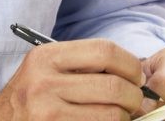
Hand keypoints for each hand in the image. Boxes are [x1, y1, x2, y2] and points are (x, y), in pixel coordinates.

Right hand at [0, 39, 145, 120]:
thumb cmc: (28, 98)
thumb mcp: (45, 70)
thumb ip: (82, 64)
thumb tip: (133, 71)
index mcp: (46, 57)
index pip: (105, 50)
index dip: (130, 64)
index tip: (135, 76)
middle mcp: (44, 83)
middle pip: (114, 85)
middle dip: (134, 96)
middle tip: (134, 102)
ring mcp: (47, 112)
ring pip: (112, 114)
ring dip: (124, 118)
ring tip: (119, 116)